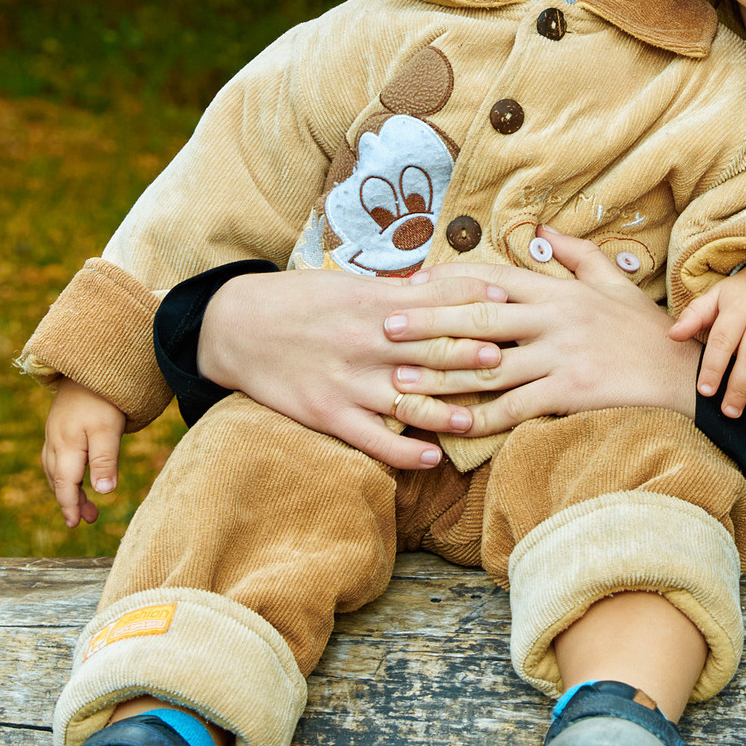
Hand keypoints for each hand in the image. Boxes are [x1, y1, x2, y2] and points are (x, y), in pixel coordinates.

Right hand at [41, 378, 127, 527]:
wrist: (89, 364)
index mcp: (65, 445)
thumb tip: (103, 492)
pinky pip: (56, 457)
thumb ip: (105, 461)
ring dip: (67, 489)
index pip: (64, 483)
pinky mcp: (59, 426)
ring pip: (54, 469)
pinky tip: (75, 476)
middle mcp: (55, 441)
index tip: (76, 524)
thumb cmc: (102, 399)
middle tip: (86, 520)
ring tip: (85, 506)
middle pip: (57, 479)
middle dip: (69, 501)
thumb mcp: (108, 430)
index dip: (69, 505)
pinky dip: (64, 472)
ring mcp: (54, 432)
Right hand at [196, 268, 509, 468]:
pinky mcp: (327, 414)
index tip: (511, 305)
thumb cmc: (299, 300)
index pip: (437, 302)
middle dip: (472, 355)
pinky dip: (403, 453)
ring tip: (479, 419)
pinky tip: (431, 460)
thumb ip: (396, 292)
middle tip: (510, 360)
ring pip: (407, 401)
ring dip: (446, 411)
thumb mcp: (347, 285)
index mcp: (373, 305)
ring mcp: (347, 382)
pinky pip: (372, 440)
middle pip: (430, 351)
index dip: (476, 303)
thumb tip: (444, 286)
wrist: (234, 327)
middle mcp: (365, 343)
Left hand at [382, 225, 702, 436]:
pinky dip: (479, 418)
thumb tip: (541, 230)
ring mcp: (562, 354)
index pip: (491, 279)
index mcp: (558, 290)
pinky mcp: (571, 390)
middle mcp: (555, 317)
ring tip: (400, 381)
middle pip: (478, 316)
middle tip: (385, 328)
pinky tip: (449, 426)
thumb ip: (577, 255)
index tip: (407, 286)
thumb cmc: (647, 332)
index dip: (446, 282)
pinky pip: (515, 406)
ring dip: (439, 374)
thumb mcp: (615, 283)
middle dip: (428, 322)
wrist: (686, 377)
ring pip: (488, 364)